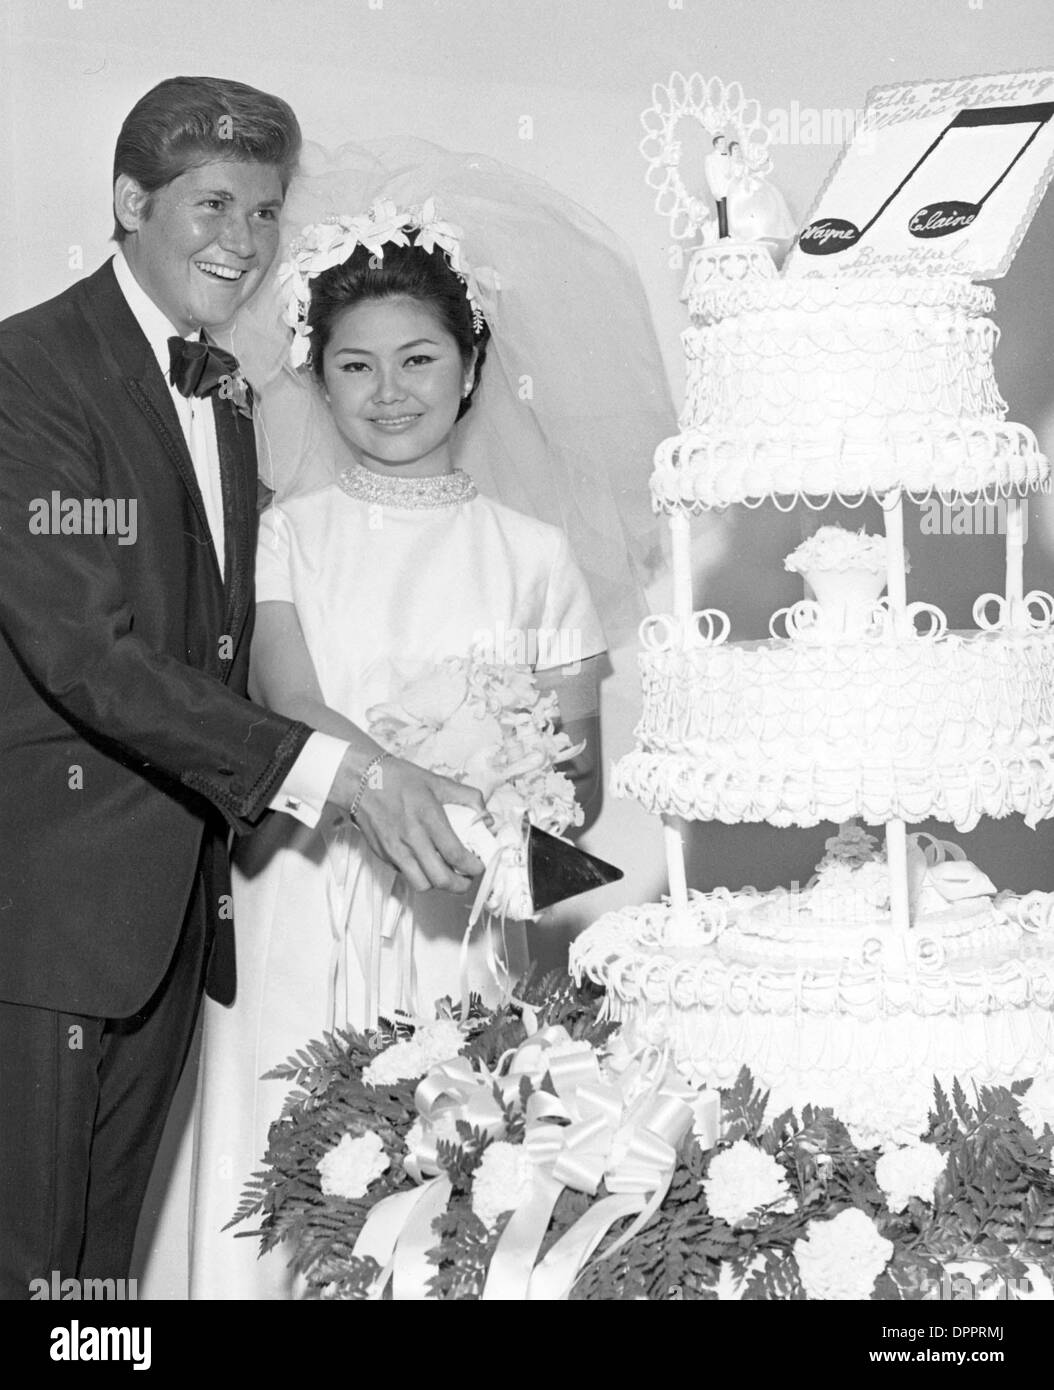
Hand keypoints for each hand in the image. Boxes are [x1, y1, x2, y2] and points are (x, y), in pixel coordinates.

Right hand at [333, 752, 489, 892]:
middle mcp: (411, 838)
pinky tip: (425, 862)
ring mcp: (395, 850)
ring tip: (447, 874)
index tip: (479, 867)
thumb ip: (468, 797)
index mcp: (428, 818)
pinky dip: (419, 874)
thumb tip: (487, 818)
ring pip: (422, 884)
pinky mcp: (384, 855)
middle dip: (460, 885)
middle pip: (440, 879)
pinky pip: (406, 874)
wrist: (361, 780)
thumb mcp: (439, 782)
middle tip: (467, 878)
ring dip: (438, 884)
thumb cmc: (400, 779)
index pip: (455, 854)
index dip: (473, 867)